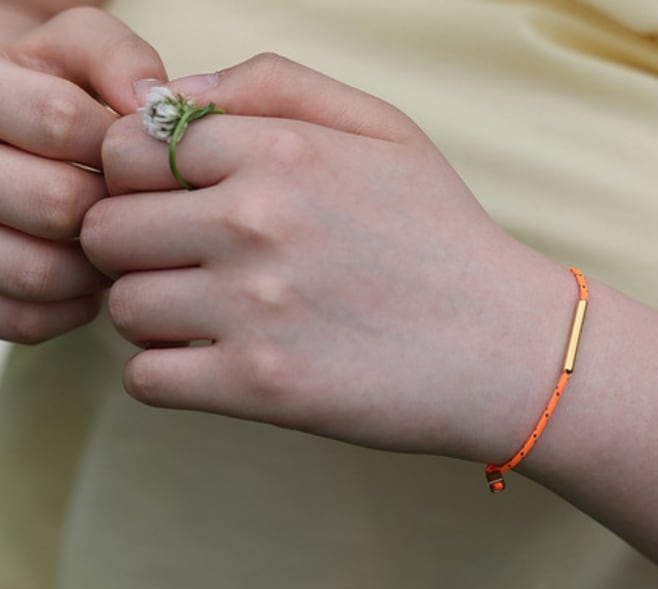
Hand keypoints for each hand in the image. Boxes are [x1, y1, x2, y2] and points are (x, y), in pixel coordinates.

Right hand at [0, 7, 165, 343]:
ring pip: (39, 271)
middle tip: (132, 209)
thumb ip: (113, 57)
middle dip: (114, 209)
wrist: (8, 127)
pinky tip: (88, 281)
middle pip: (57, 204)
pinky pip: (27, 320)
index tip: (132, 154)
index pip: (59, 120)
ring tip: (115, 246)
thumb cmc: (52, 86)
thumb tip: (150, 103)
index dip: (118, 144)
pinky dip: (74, 307)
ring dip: (99, 267)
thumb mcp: (74, 48)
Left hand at [83, 55, 566, 462]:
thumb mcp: (384, 130)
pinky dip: (168, 376)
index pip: (126, 151)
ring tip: (209, 321)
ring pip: (123, 307)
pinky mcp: (260, 388)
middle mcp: (255, 222)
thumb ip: (276, 86)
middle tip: (187, 269)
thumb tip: (175, 97)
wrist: (505, 347)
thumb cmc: (443, 241)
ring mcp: (253, 309)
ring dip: (153, 317)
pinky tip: (213, 367)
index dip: (138, 183)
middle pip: (108, 229)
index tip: (173, 211)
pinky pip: (147, 380)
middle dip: (137, 249)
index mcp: (278, 151)